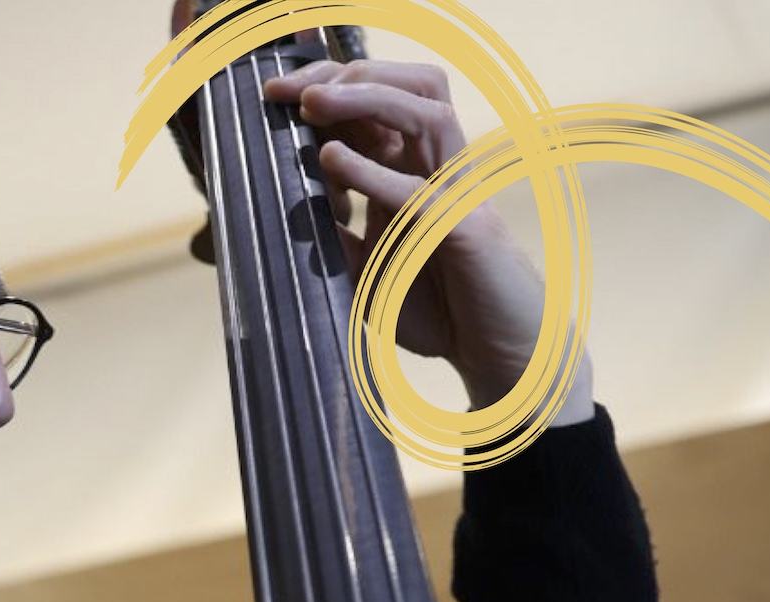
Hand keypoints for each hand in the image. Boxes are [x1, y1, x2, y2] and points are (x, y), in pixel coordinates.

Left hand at [261, 59, 593, 424]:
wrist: (496, 356)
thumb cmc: (439, 313)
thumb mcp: (367, 274)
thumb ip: (338, 240)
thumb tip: (292, 210)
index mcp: (413, 173)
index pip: (378, 105)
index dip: (330, 88)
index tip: (273, 95)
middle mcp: (438, 171)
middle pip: (406, 89)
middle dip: (347, 76)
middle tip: (288, 90)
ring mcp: (456, 193)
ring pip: (424, 114)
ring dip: (366, 99)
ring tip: (311, 104)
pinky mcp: (465, 228)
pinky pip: (417, 189)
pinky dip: (372, 171)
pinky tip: (333, 160)